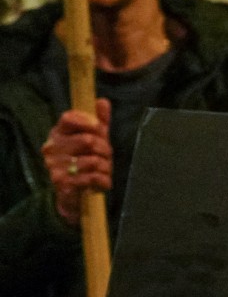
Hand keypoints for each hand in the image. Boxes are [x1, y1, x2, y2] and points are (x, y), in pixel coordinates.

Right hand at [41, 99, 111, 226]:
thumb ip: (99, 121)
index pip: (68, 118)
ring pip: (93, 160)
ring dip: (106, 167)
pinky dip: (104, 180)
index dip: (89, 122)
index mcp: (57, 134)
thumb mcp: (95, 140)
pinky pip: (93, 177)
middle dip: (105, 149)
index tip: (99, 129)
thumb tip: (102, 101)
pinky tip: (103, 182)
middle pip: (88, 140)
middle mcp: (51, 148)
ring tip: (103, 170)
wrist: (75, 195)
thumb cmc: (85, 162)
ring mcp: (54, 166)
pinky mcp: (63, 182)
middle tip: (106, 156)